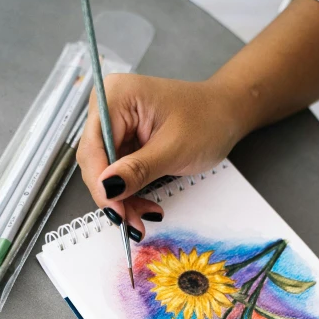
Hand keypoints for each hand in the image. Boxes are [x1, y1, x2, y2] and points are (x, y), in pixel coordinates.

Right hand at [76, 75, 242, 238]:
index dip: (100, 184)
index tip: (116, 212)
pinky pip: (118, 175)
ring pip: (106, 174)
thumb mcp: (173, 149)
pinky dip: (130, 195)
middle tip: (132, 223)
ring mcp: (116, 126)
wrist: (225, 115)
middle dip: (112, 197)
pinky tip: (145, 207)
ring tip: (142, 218)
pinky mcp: (125, 142)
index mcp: (116, 96)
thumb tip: (106, 189)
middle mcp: (108, 108)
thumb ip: (137, 170)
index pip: (93, 147)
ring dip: (122, 201)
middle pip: (96, 163)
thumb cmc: (207, 120)